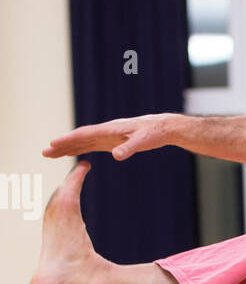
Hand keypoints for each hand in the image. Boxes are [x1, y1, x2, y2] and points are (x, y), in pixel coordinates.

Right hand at [41, 112, 184, 160]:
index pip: (84, 135)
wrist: (162, 128)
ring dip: (67, 147)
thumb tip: (116, 156)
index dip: (68, 140)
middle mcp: (105, 131)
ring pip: (82, 141)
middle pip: (79, 138)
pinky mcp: (111, 141)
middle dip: (61, 145)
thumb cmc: (154, 133)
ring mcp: (107, 136)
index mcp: (110, 129)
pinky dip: (79, 148)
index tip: (53, 144)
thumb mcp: (143, 142)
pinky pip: (90, 145)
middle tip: (44, 153)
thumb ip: (129, 148)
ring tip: (51, 153)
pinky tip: (71, 153)